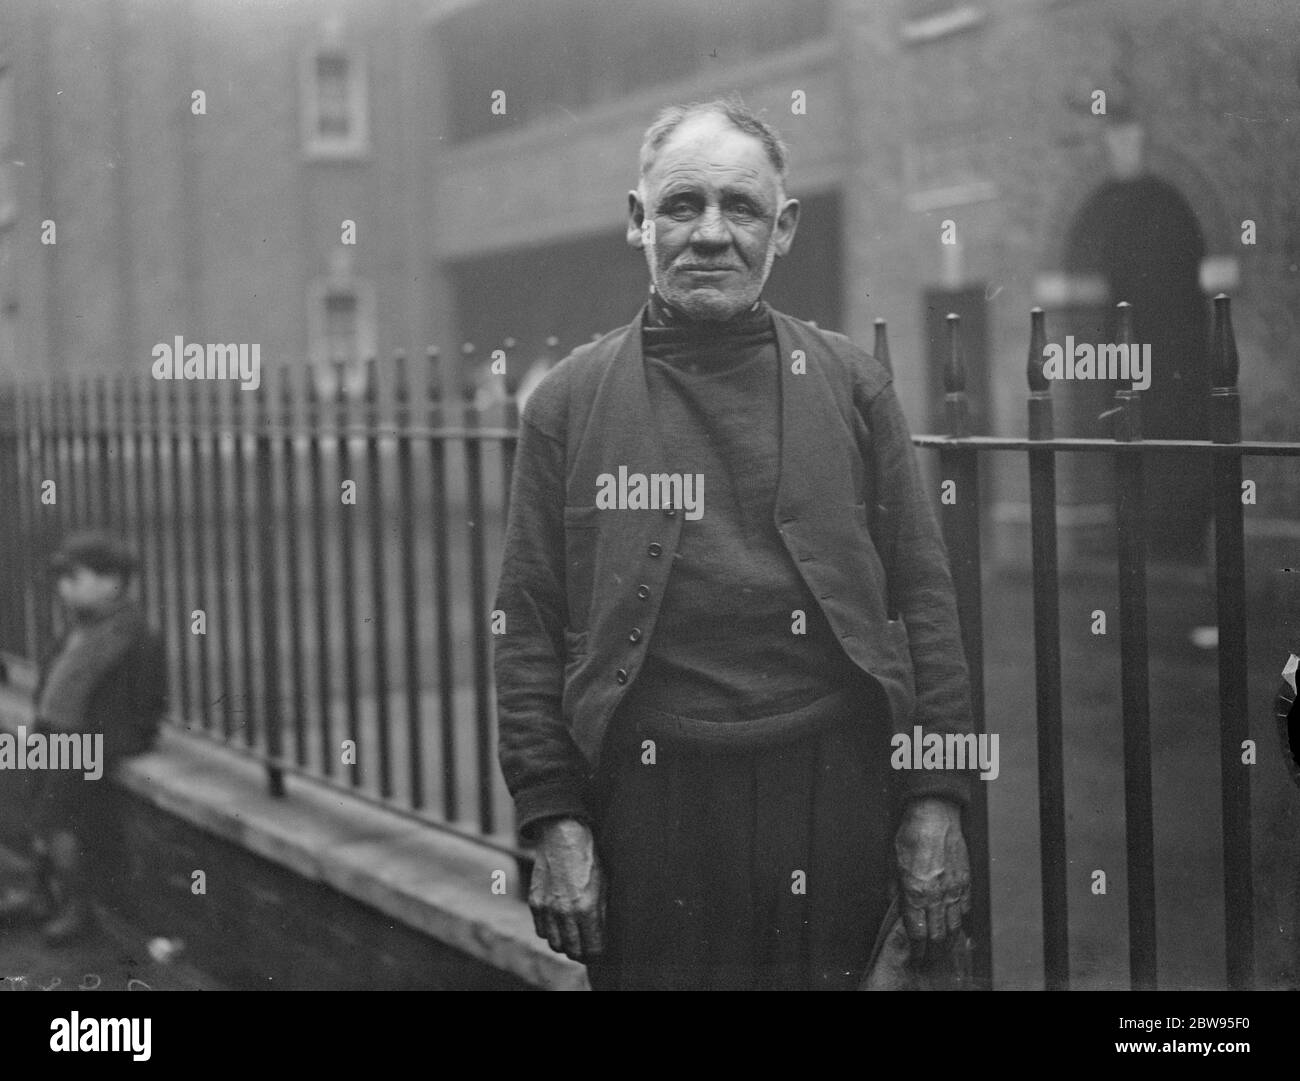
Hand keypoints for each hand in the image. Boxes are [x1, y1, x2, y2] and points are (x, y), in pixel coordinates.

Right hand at [528, 817, 604, 962]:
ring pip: (555, 944)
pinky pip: (541, 931)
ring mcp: (547, 909)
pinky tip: (559, 924)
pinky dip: (550, 932)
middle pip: (572, 951)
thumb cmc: (588, 858)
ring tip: (573, 937)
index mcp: (586, 908)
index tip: (600, 952)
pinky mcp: (535, 902)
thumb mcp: (603, 885)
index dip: (598, 954)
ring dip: (565, 944)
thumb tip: (602, 935)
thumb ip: (602, 913)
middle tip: (587, 948)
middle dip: (582, 953)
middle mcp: (564, 912)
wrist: (562, 836)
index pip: (592, 949)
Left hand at [894, 797, 969, 960]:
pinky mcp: (966, 882)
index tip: (915, 955)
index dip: (916, 948)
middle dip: (932, 952)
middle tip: (929, 959)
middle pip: (937, 935)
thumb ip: (895, 889)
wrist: (935, 816)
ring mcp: (954, 889)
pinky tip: (957, 927)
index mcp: (915, 892)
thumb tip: (895, 906)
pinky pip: (966, 909)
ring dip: (948, 942)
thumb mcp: (893, 863)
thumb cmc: (911, 835)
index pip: (917, 932)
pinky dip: (961, 922)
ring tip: (943, 950)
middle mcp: (936, 895)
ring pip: (954, 926)